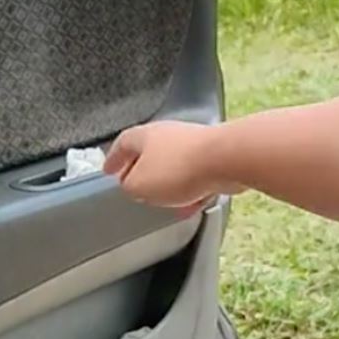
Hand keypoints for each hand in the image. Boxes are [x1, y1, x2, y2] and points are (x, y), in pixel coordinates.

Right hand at [104, 122, 237, 215]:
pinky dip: (192, 189)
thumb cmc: (179, 168)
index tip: (109, 170)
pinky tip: (193, 204)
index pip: (122, 144)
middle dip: (144, 173)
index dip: (114, 159)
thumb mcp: (138, 186)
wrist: (229, 159)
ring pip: (175, 165)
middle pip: (150, 153)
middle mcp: (169, 134)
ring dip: (170, 184)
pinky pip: (198, 174)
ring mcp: (195, 143)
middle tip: (138, 188)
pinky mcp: (218, 155)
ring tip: (167, 202)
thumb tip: (132, 188)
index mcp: (144, 136)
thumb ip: (129, 188)